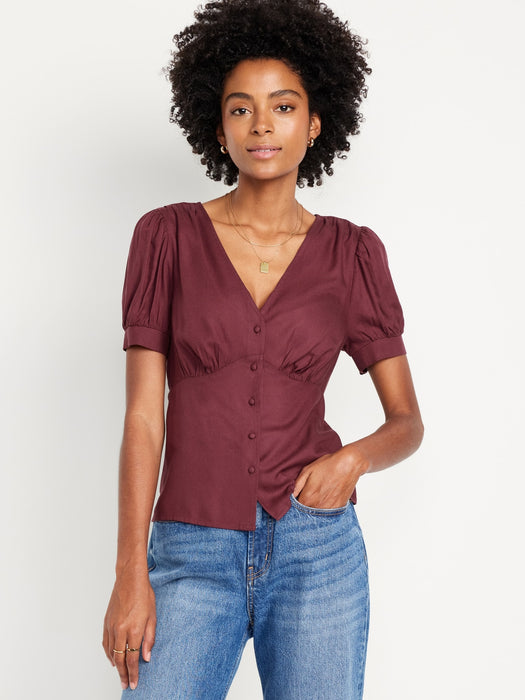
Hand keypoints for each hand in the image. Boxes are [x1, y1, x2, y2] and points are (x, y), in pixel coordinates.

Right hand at [102, 571, 155, 690]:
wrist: (129, 578)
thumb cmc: (143, 594)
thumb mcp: (152, 616)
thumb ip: (150, 638)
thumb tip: (147, 657)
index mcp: (134, 629)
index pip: (132, 658)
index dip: (133, 673)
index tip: (133, 683)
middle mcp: (120, 630)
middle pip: (120, 659)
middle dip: (123, 674)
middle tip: (125, 685)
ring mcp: (111, 626)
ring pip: (111, 653)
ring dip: (116, 666)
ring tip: (120, 674)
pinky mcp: (106, 622)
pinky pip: (105, 643)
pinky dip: (108, 654)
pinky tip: (112, 659)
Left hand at [293, 448, 365, 508]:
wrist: (349, 464)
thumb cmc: (328, 465)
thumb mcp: (307, 470)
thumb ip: (297, 485)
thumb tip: (290, 495)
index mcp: (308, 498)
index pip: (295, 508)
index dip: (296, 502)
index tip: (299, 495)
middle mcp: (317, 506)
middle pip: (306, 512)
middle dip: (305, 504)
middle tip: (311, 493)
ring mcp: (329, 509)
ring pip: (317, 513)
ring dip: (315, 507)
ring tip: (320, 493)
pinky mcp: (338, 508)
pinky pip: (328, 512)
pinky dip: (325, 506)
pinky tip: (328, 495)